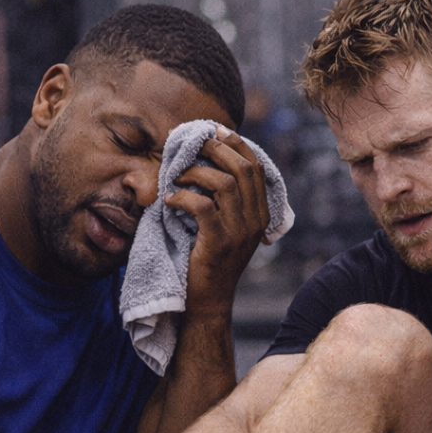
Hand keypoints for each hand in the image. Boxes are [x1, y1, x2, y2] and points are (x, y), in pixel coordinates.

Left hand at [165, 126, 270, 313]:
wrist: (207, 302)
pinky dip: (183, 196)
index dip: (237, 144)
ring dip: (195, 173)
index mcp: (260, 213)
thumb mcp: (229, 228)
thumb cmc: (210, 261)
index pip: (256, 167)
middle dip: (216, 150)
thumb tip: (210, 165)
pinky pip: (202, 206)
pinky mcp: (219, 242)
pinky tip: (170, 200)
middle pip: (242, 169)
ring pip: (223, 184)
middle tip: (192, 146)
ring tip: (177, 177)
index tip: (216, 130)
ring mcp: (240, 232)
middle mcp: (255, 220)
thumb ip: (228, 202)